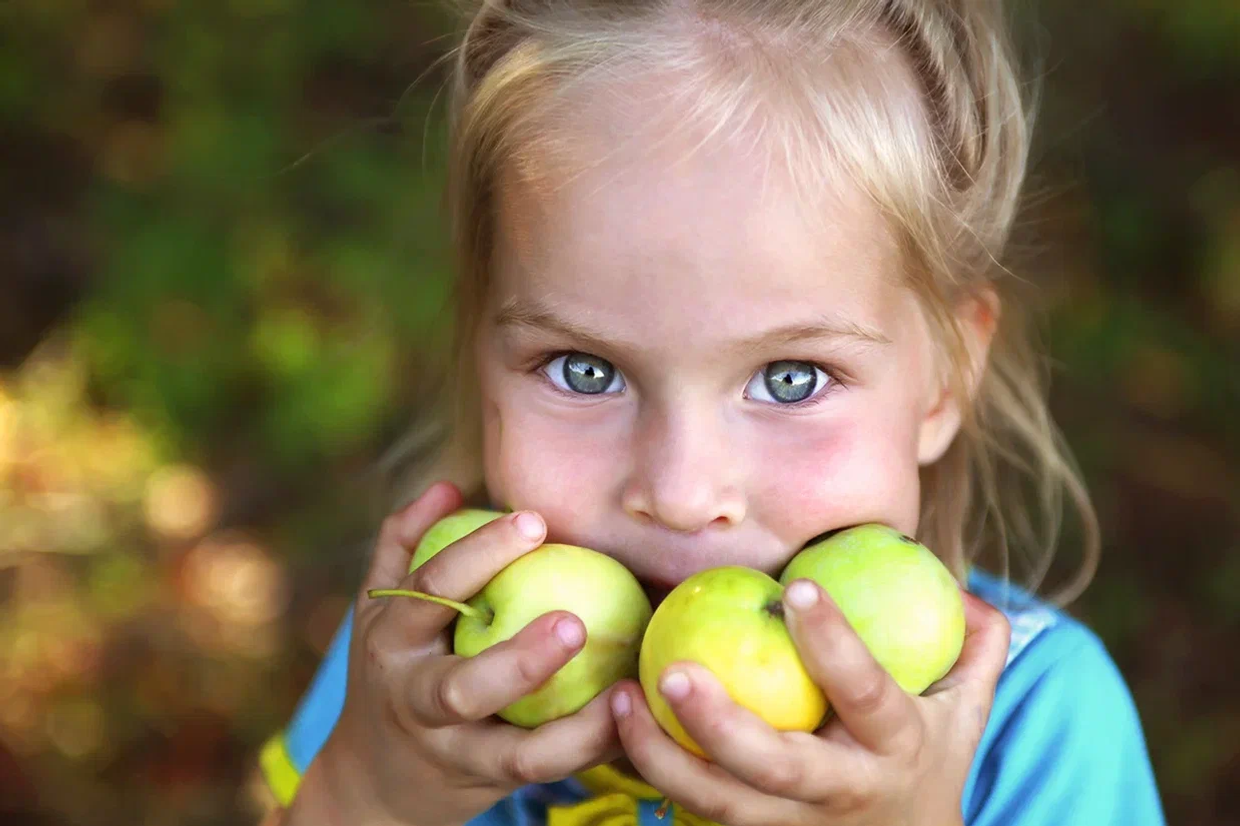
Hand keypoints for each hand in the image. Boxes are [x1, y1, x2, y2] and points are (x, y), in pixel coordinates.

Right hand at [287, 482, 622, 825]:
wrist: (374, 779)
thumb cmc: (395, 669)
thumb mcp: (381, 607)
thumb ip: (407, 542)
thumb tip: (448, 488)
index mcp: (395, 638)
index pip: (432, 590)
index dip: (479, 553)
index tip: (535, 521)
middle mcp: (418, 698)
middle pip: (464, 688)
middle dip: (520, 662)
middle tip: (575, 624)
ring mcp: (457, 749)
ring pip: (517, 753)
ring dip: (575, 728)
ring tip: (625, 690)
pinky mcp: (492, 781)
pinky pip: (548, 771)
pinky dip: (593, 747)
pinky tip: (633, 715)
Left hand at [611, 580, 1010, 825]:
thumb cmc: (930, 754)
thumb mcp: (967, 706)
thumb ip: (975, 642)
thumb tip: (963, 582)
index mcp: (895, 745)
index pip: (866, 693)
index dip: (835, 645)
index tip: (797, 588)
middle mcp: (841, 792)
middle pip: (776, 769)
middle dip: (722, 726)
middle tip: (672, 670)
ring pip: (721, 806)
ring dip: (662, 758)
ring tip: (619, 700)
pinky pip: (697, 813)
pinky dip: (655, 775)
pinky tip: (617, 726)